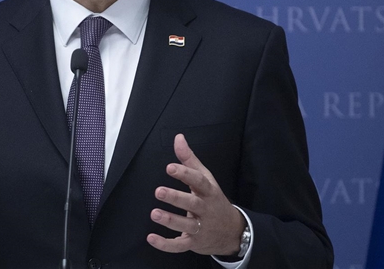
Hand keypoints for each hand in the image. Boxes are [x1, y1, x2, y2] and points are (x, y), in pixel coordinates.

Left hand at [147, 134, 245, 256]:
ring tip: (154, 213)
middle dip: (176, 198)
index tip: (170, 167)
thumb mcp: (206, 179)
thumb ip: (189, 160)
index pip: (199, 182)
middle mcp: (205, 210)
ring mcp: (201, 228)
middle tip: (159, 191)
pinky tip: (151, 238)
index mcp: (209, 192)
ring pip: (186, 225)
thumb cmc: (213, 200)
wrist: (232, 231)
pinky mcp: (194, 242)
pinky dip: (165, 244)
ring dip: (170, 220)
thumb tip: (178, 137)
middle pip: (192, 204)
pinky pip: (179, 246)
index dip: (185, 174)